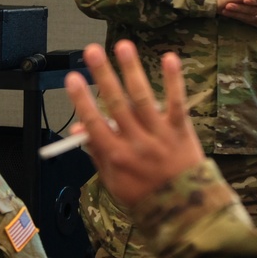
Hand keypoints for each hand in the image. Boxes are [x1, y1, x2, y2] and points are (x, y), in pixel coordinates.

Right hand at [64, 40, 204, 207]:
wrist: (184, 210)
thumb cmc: (144, 195)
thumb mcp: (113, 181)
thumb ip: (97, 153)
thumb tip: (78, 129)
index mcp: (116, 157)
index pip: (94, 124)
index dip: (81, 100)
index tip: (72, 78)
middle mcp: (137, 144)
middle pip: (116, 105)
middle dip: (103, 76)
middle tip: (91, 51)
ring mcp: (160, 136)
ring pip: (143, 99)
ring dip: (132, 70)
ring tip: (123, 46)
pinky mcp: (181, 131)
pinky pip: (177, 103)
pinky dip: (173, 80)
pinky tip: (169, 58)